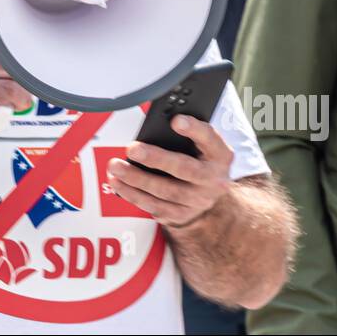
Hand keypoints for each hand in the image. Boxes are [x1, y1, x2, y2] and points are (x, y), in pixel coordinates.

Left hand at [106, 115, 233, 228]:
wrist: (210, 197)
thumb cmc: (200, 161)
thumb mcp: (204, 144)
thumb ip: (188, 132)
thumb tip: (159, 120)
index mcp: (220, 155)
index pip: (210, 138)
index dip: (194, 129)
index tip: (176, 120)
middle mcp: (212, 179)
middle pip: (183, 169)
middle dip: (155, 159)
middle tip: (132, 149)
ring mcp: (197, 200)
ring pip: (164, 191)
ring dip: (136, 179)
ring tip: (116, 166)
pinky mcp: (180, 214)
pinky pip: (154, 206)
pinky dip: (133, 194)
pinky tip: (118, 183)